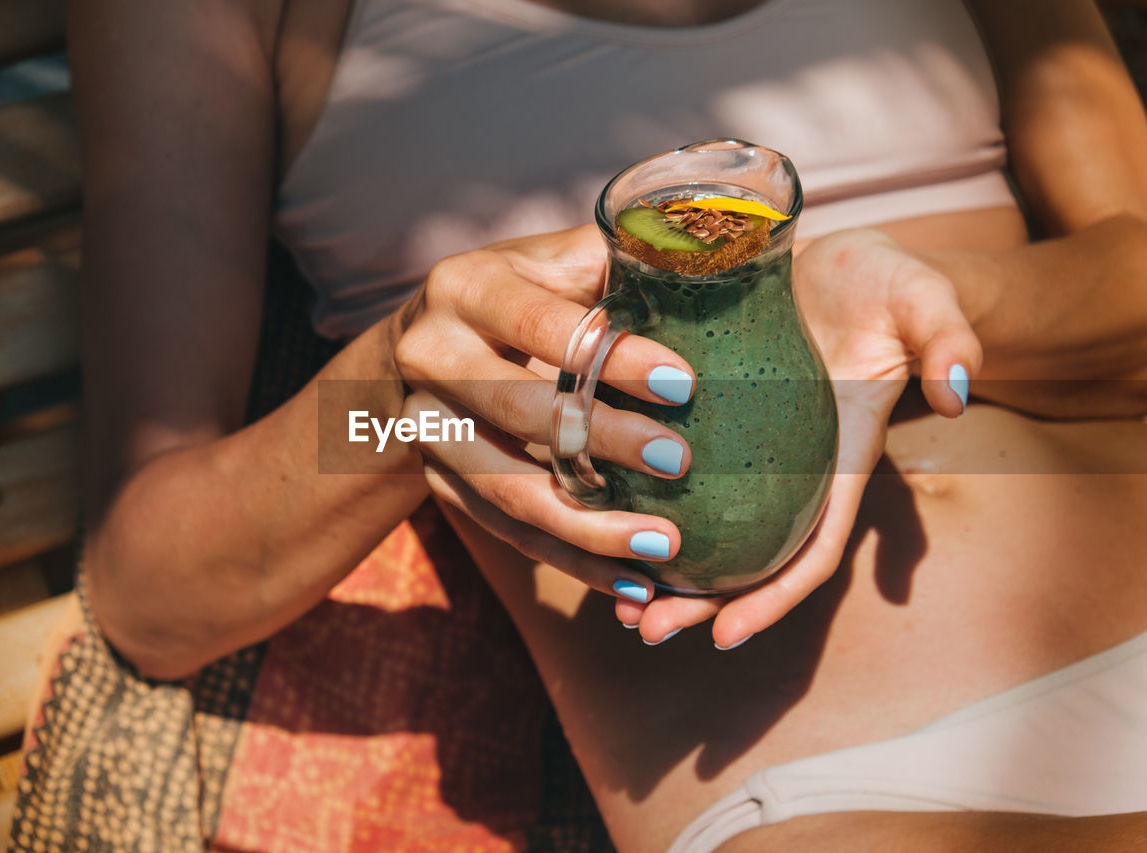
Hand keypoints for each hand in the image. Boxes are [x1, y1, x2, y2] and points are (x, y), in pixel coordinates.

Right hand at [393, 225, 698, 602]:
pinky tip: (631, 583)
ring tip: (665, 548)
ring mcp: (425, 428)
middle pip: (517, 411)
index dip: (608, 355)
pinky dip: (571, 560)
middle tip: (681, 463)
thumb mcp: (556, 259)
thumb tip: (721, 258)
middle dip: (603, 442)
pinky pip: (507, 532)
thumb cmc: (523, 291)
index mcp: (463, 288)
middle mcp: (429, 356)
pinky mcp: (439, 484)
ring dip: (588, 525)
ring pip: (506, 488)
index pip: (537, 322)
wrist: (425, 344)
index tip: (683, 383)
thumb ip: (621, 258)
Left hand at [616, 229, 982, 644]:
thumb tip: (955, 397)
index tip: (725, 638)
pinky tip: (594, 511)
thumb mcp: (926, 303)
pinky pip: (667, 465)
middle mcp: (789, 468)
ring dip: (657, 565)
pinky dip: (636, 496)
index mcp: (838, 460)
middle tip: (643, 630)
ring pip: (703, 523)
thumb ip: (949, 343)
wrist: (846, 254)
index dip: (774, 597)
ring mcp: (746, 444)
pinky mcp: (707, 410)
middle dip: (699, 601)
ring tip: (613, 602)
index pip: (812, 548)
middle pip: (746, 555)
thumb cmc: (889, 285)